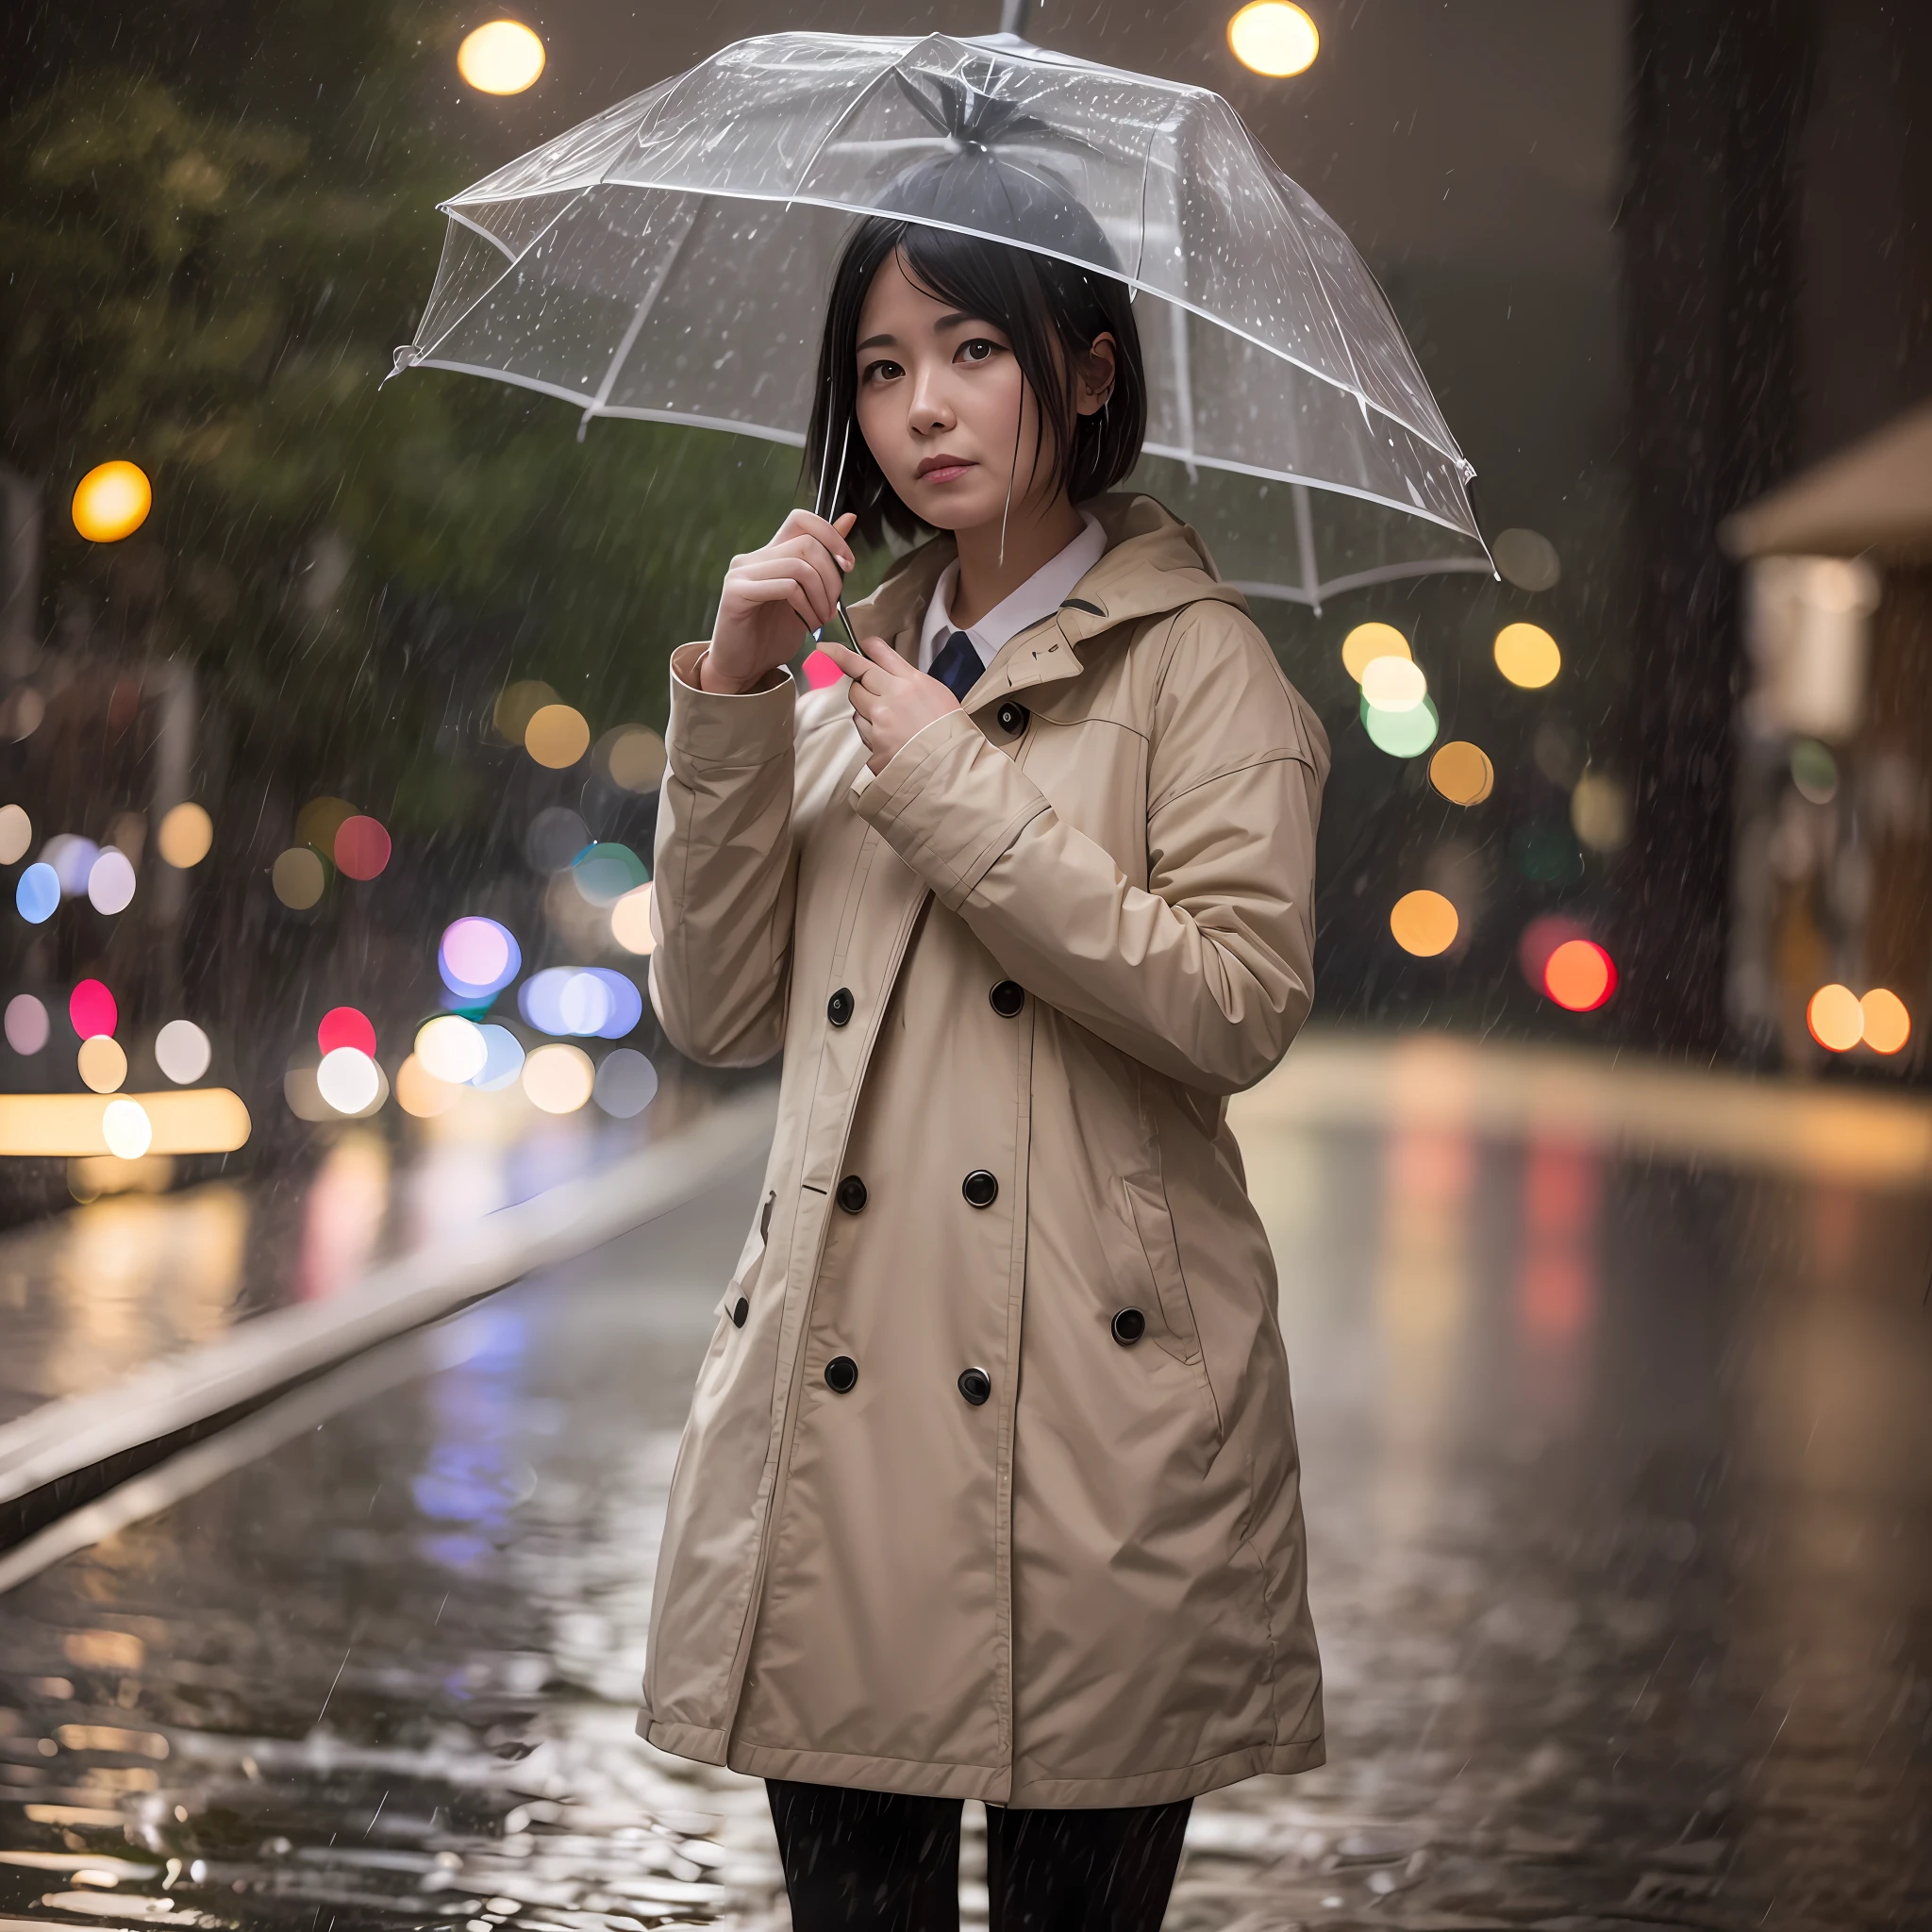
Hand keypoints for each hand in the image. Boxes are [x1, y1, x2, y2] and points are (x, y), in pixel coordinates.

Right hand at [703, 509, 856, 693]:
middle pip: (807, 543)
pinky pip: (785, 587)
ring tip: (822, 620)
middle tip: (833, 608)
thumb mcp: (809, 594)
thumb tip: (849, 518)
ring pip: (799, 566)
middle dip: (832, 577)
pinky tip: (808, 624)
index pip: (802, 520)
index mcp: (771, 554)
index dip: (832, 536)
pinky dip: (806, 607)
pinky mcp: (736, 593)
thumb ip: (824, 559)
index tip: (848, 565)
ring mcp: (742, 573)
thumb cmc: (773, 635)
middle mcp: (754, 557)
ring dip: (821, 596)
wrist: (742, 668)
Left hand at [818, 633, 960, 772]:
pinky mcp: (874, 743)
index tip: (835, 647)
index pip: (878, 653)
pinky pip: (860, 727)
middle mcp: (893, 696)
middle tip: (848, 671)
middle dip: (856, 675)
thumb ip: (909, 679)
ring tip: (886, 714)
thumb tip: (886, 670)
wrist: (952, 765)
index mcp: (912, 681)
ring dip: (863, 702)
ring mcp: (881, 721)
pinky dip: (868, 727)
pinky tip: (885, 733)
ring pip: (856, 700)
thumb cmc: (949, 729)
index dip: (856, 648)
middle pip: (858, 674)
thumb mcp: (937, 692)